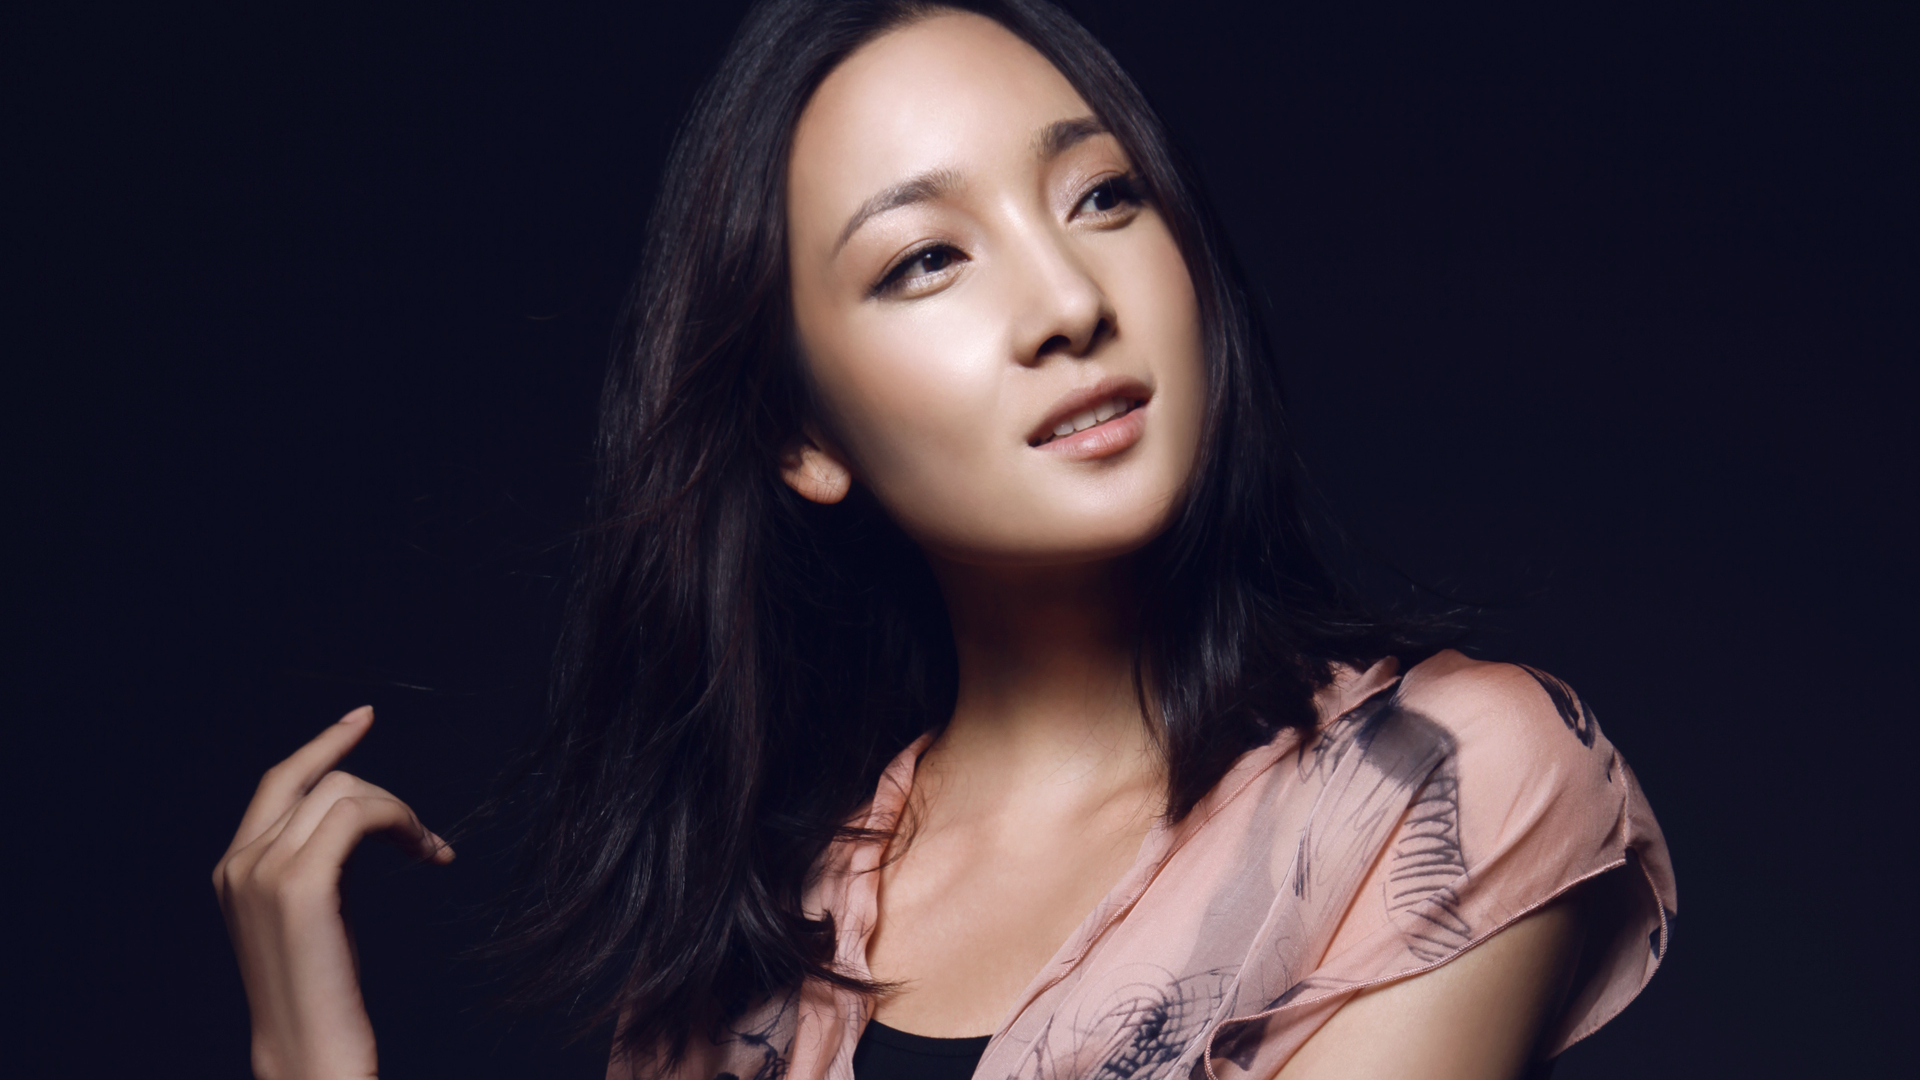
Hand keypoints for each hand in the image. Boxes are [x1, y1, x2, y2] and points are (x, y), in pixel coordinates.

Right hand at [212, 707, 453, 1079]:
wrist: (309, 1056)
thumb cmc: (321, 995)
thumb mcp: (310, 916)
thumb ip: (313, 864)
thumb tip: (361, 820)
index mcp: (232, 868)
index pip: (278, 781)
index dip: (323, 744)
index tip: (364, 717)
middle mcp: (238, 862)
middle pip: (320, 781)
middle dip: (383, 794)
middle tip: (423, 837)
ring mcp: (263, 870)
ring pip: (346, 793)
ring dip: (402, 814)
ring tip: (431, 853)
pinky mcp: (300, 884)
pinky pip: (361, 814)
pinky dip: (403, 822)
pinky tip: (430, 854)